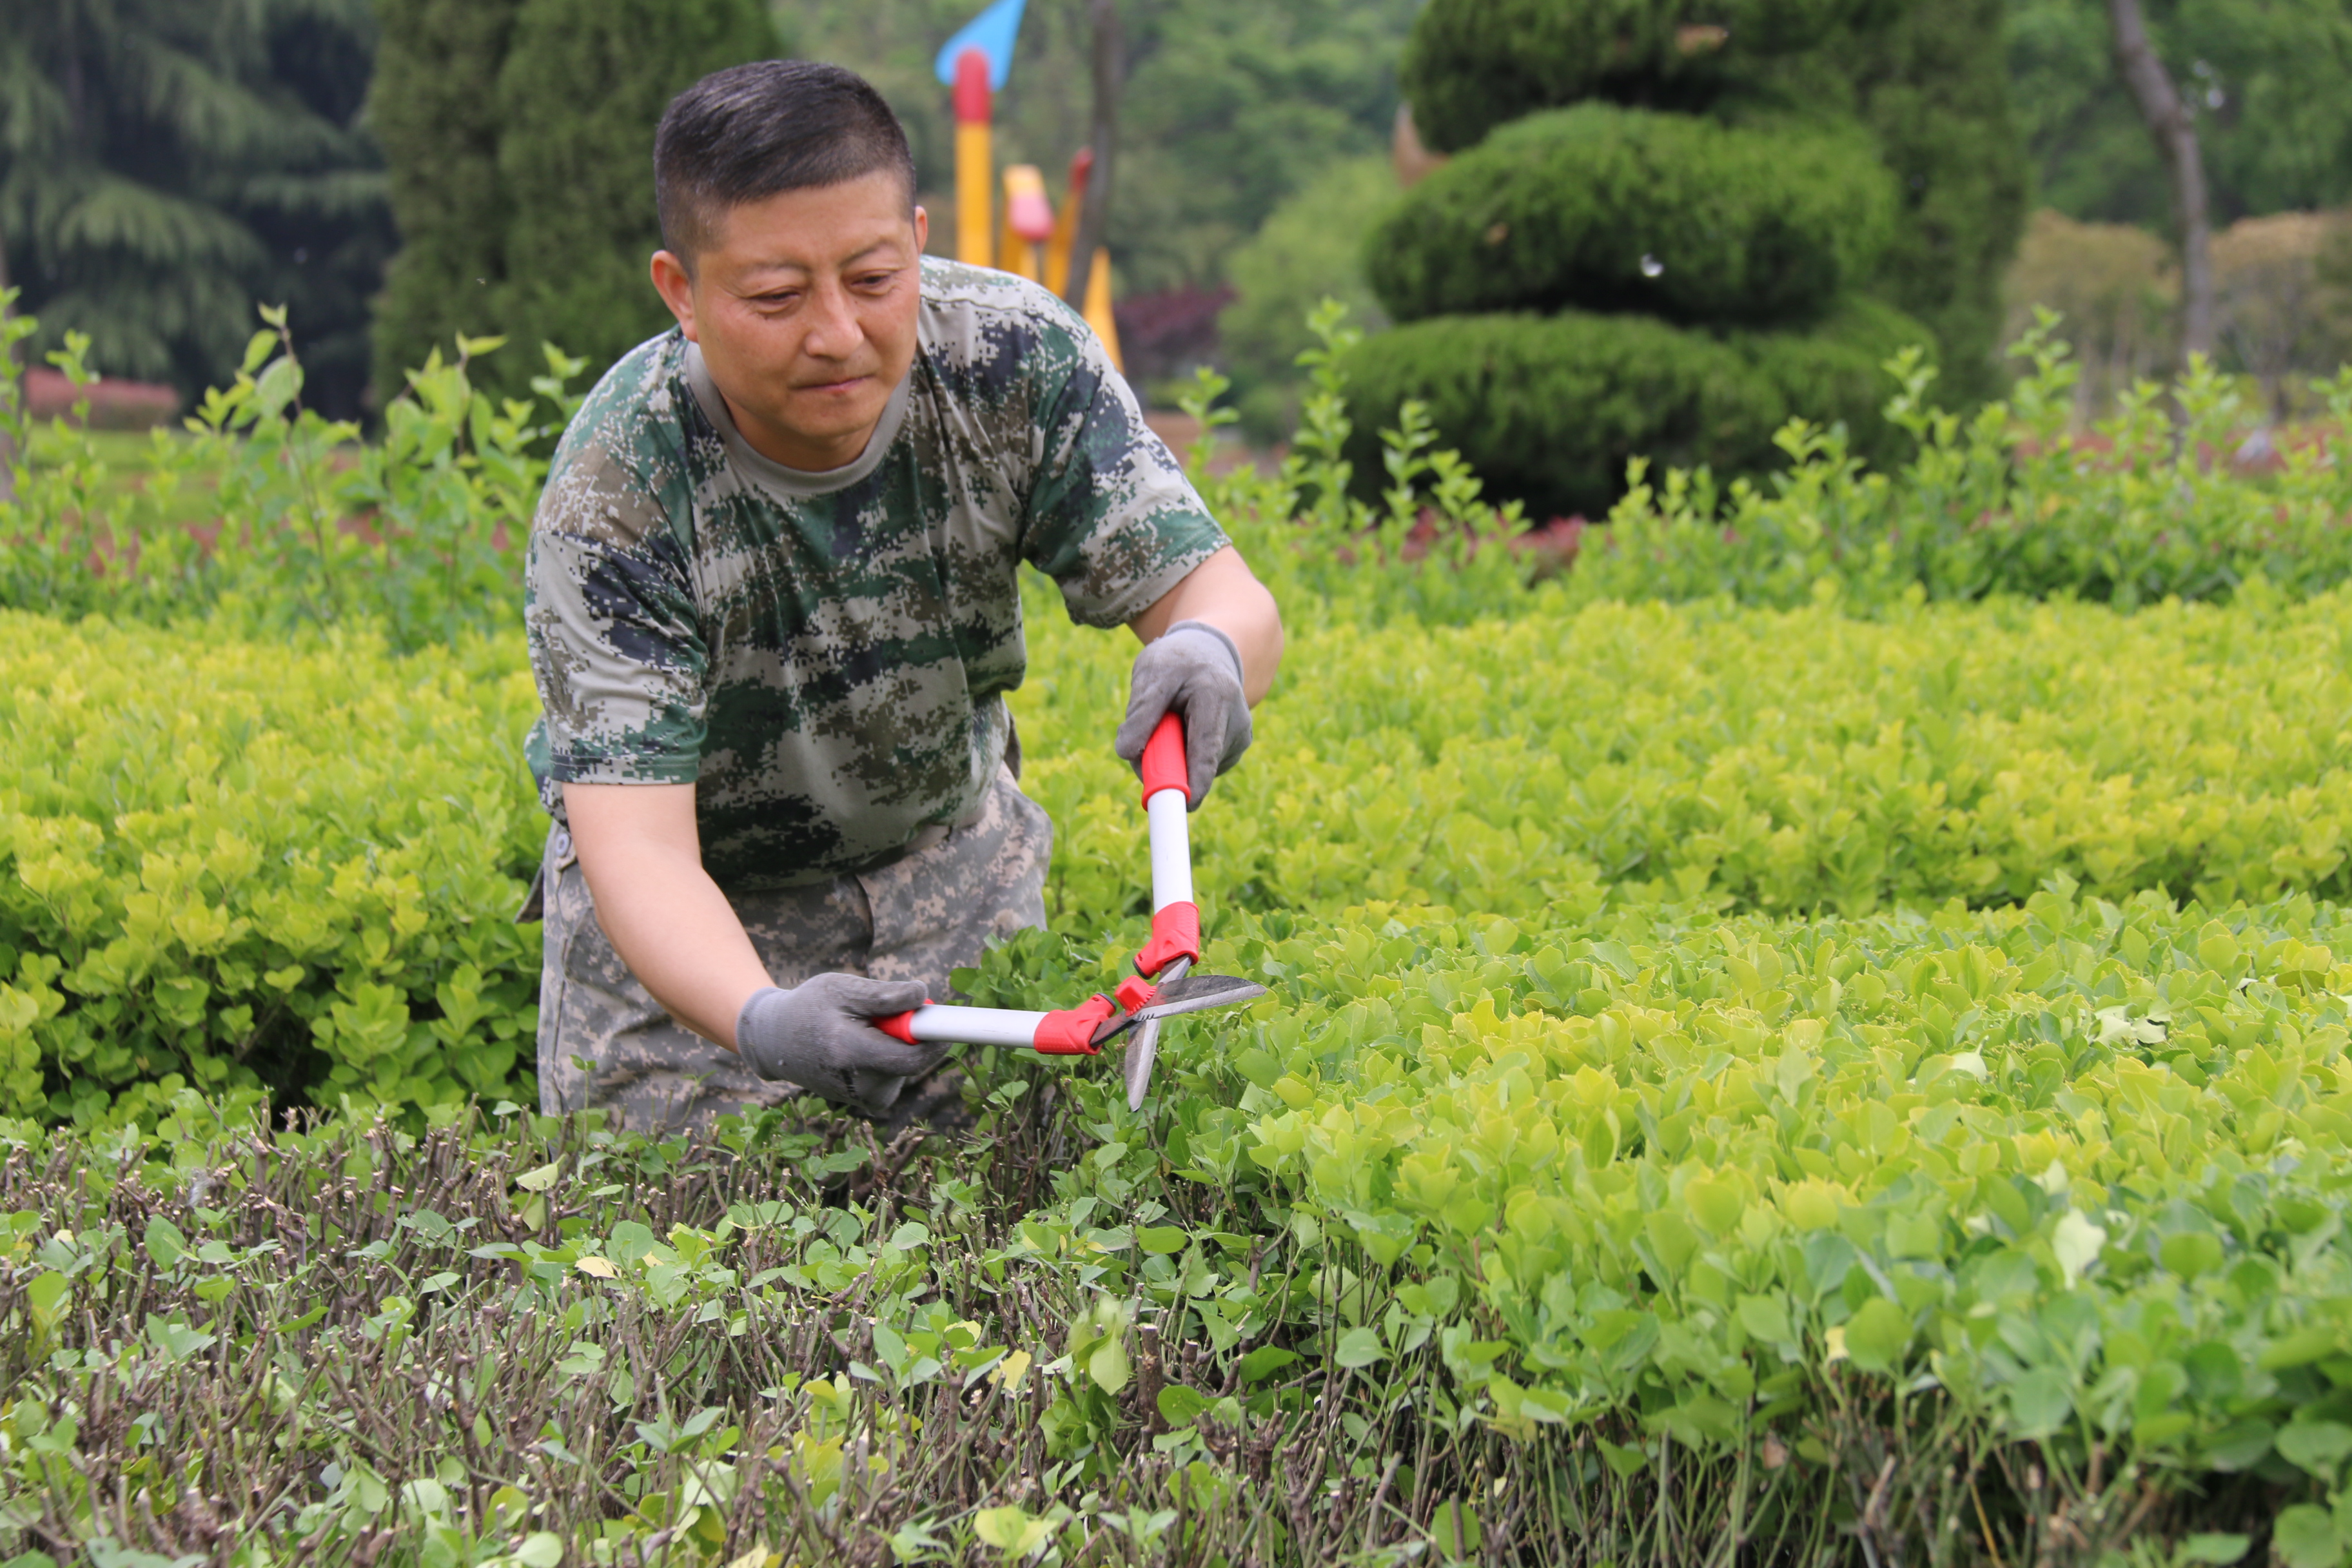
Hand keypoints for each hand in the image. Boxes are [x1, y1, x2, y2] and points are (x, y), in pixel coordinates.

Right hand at [734, 974, 941, 1115]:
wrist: (776, 1041)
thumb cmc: (811, 1007)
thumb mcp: (842, 988)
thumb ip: (884, 995)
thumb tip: (923, 995)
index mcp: (849, 1052)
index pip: (910, 1058)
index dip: (937, 1042)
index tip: (952, 1023)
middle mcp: (856, 1083)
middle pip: (911, 1061)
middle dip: (910, 1035)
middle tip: (884, 1014)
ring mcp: (860, 1098)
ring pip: (904, 1069)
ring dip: (896, 1046)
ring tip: (862, 1031)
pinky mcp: (863, 1102)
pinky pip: (894, 1077)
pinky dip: (888, 1060)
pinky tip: (862, 1049)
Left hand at [1115, 620, 1250, 807]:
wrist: (1207, 654)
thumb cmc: (1176, 662)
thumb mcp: (1153, 675)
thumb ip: (1140, 713)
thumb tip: (1125, 753)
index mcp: (1216, 697)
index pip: (1205, 749)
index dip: (1195, 780)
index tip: (1186, 805)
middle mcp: (1236, 722)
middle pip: (1196, 765)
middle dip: (1163, 765)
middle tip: (1143, 743)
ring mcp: (1239, 739)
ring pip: (1194, 769)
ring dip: (1170, 757)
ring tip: (1169, 721)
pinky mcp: (1235, 750)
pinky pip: (1198, 767)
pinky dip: (1181, 757)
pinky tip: (1183, 730)